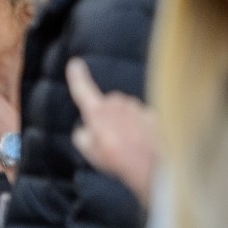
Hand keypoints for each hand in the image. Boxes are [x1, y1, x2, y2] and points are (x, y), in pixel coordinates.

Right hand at [69, 59, 158, 201]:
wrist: (150, 165)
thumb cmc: (117, 158)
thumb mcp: (89, 151)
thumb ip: (83, 135)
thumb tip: (87, 130)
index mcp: (97, 112)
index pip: (83, 90)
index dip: (77, 77)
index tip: (75, 63)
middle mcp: (117, 103)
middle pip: (108, 106)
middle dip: (108, 119)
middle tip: (110, 141)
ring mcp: (136, 107)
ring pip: (126, 112)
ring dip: (125, 125)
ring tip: (128, 146)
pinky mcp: (152, 113)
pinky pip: (142, 119)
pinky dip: (141, 129)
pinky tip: (142, 144)